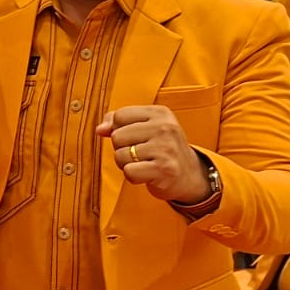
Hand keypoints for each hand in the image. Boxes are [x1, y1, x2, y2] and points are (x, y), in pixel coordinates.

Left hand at [96, 106, 210, 204]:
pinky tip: (147, 174)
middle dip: (122, 148)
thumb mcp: (145, 128)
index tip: (136, 137)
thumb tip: (100, 129)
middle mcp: (165, 127)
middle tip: (141, 154)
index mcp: (160, 113)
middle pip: (117, 136)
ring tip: (145, 163)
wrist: (189, 175)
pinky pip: (129, 172)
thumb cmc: (161, 149)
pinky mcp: (164, 169)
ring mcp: (166, 148)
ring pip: (120, 155)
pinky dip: (133, 176)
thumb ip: (118, 122)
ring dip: (127, 164)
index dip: (120, 129)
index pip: (119, 115)